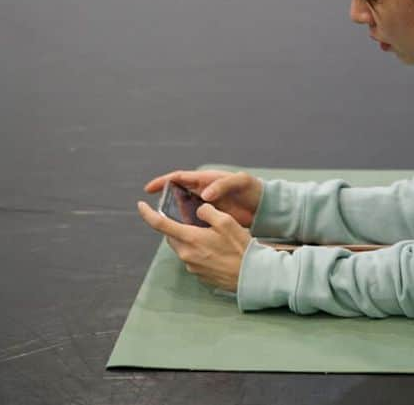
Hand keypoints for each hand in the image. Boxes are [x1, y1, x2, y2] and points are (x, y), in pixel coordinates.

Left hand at [137, 200, 251, 291]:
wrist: (251, 276)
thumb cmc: (240, 248)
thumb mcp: (226, 222)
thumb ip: (208, 211)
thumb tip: (198, 210)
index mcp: (190, 239)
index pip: (160, 224)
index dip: (147, 213)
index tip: (141, 205)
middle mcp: (186, 254)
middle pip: (172, 236)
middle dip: (175, 225)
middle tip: (189, 217)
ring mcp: (192, 267)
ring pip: (183, 247)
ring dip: (189, 238)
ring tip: (208, 233)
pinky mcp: (200, 275)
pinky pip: (192, 258)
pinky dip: (198, 250)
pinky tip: (215, 248)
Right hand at [144, 170, 262, 227]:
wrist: (265, 206)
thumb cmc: (253, 189)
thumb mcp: (240, 182)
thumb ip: (222, 185)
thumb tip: (205, 194)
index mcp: (206, 180)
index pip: (179, 178)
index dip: (163, 181)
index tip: (149, 189)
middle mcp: (203, 191)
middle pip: (178, 195)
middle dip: (165, 202)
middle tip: (155, 212)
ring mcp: (206, 205)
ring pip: (184, 210)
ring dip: (175, 216)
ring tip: (167, 225)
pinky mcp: (212, 217)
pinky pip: (194, 221)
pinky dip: (187, 225)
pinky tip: (184, 234)